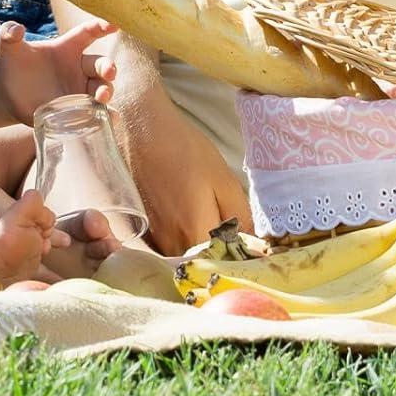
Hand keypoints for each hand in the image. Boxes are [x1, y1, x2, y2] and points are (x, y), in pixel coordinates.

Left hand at [0, 19, 116, 123]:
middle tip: (109, 72)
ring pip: (101, 87)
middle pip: (100, 64)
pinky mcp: (77, 110)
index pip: (88, 33)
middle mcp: (78, 68)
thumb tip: (15, 29)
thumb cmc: (13, 65)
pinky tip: (112, 119)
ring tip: (102, 98)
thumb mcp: (8, 49)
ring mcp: (79, 89)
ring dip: (106, 91)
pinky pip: (96, 112)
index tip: (113, 26)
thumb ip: (9, 34)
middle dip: (108, 67)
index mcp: (66, 48)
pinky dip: (107, 115)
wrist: (9, 94)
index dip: (101, 27)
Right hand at [117, 91, 252, 254]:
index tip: (250, 248)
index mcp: (196, 234)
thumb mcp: (224, 180)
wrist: (141, 131)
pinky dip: (182, 242)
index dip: (238, 257)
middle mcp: (172, 246)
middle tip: (234, 236)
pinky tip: (187, 220)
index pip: (224, 263)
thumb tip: (255, 248)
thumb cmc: (186, 150)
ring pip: (185, 258)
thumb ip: (241, 218)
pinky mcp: (144, 233)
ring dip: (201, 249)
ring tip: (211, 226)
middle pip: (203, 264)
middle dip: (220, 256)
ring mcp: (154, 241)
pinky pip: (169, 249)